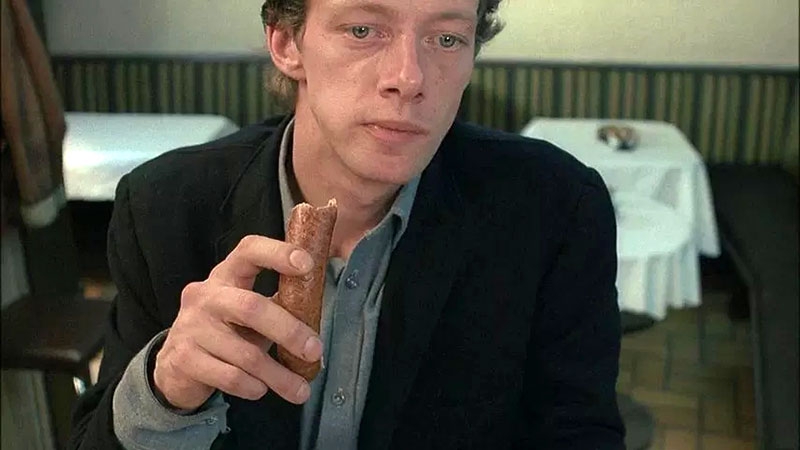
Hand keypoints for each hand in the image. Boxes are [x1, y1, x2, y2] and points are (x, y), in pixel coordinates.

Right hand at [152, 235, 322, 410]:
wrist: (175, 366)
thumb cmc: (225, 331)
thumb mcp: (247, 312)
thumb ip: (277, 306)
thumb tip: (318, 316)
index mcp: (226, 276)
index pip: (249, 251)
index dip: (278, 253)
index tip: (307, 265)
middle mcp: (205, 296)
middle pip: (252, 307)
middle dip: (289, 331)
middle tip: (315, 351)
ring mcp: (191, 326)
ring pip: (245, 353)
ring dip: (278, 375)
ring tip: (300, 391)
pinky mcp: (184, 358)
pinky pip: (229, 376)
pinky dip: (252, 386)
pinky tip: (261, 389)